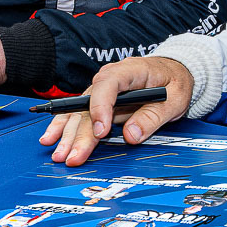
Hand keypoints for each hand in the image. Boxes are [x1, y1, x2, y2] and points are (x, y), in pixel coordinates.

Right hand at [40, 57, 192, 167]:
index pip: (109, 85)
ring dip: (68, 133)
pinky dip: (64, 125)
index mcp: (130, 70)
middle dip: (80, 132)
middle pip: (90, 105)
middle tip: (73, 155)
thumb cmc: (175, 82)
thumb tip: (132, 134)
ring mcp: (101, 89)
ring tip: (59, 153)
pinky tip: (51, 137)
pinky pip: (78, 112)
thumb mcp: (175, 98)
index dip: (101, 108)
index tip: (101, 132)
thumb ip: (153, 116)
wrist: (174, 72)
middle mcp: (110, 78)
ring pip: (80, 111)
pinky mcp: (98, 100)